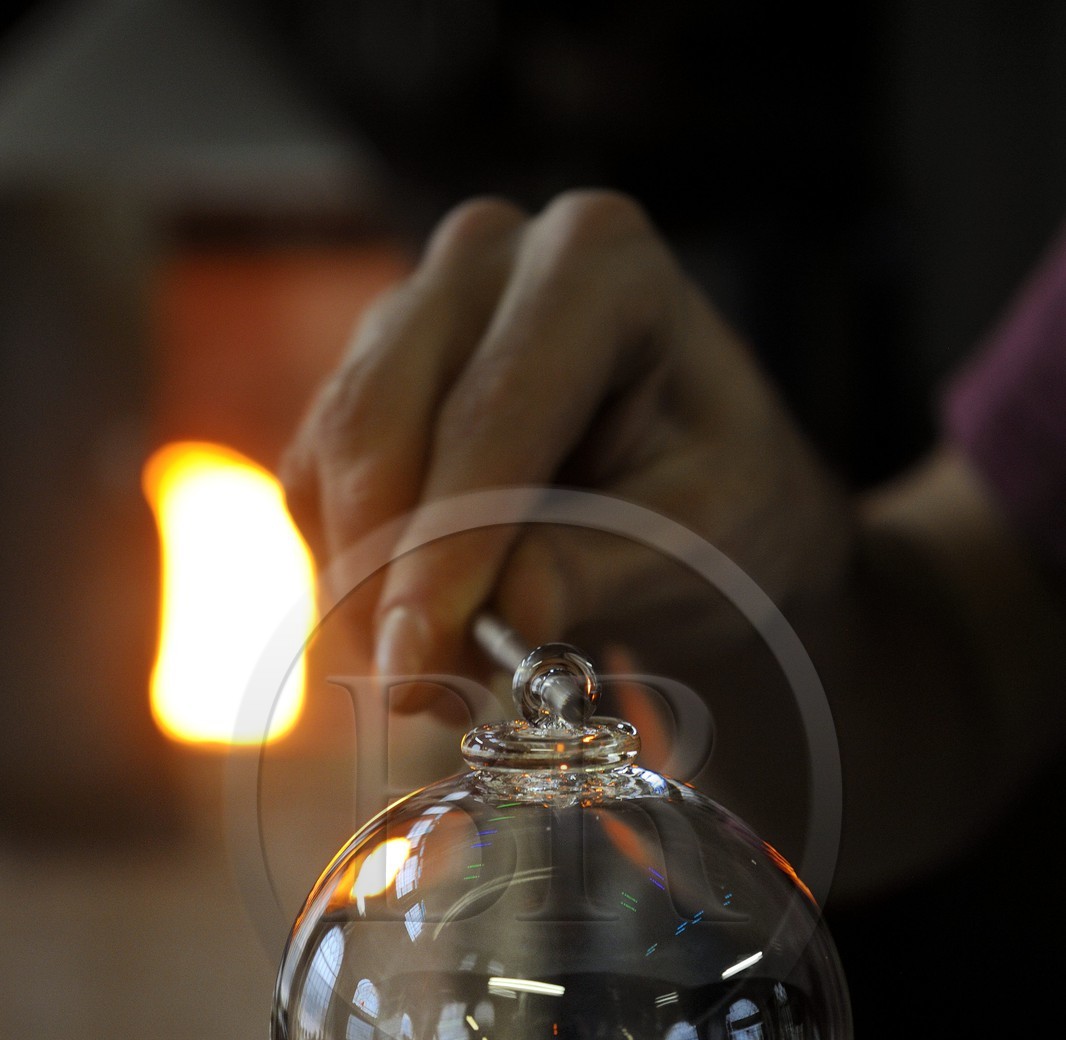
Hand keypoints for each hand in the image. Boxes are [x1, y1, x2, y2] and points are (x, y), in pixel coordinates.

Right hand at [281, 190, 853, 694]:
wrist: (697, 500)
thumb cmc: (720, 506)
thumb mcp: (698, 542)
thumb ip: (602, 565)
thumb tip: (509, 608)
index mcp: (600, 260)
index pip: (493, 412)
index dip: (444, 548)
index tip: (416, 665)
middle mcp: (490, 255)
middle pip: (380, 421)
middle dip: (387, 578)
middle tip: (419, 696)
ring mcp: (415, 309)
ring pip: (333, 460)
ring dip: (366, 592)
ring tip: (448, 682)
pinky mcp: (366, 378)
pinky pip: (316, 487)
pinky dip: (353, 577)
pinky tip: (423, 634)